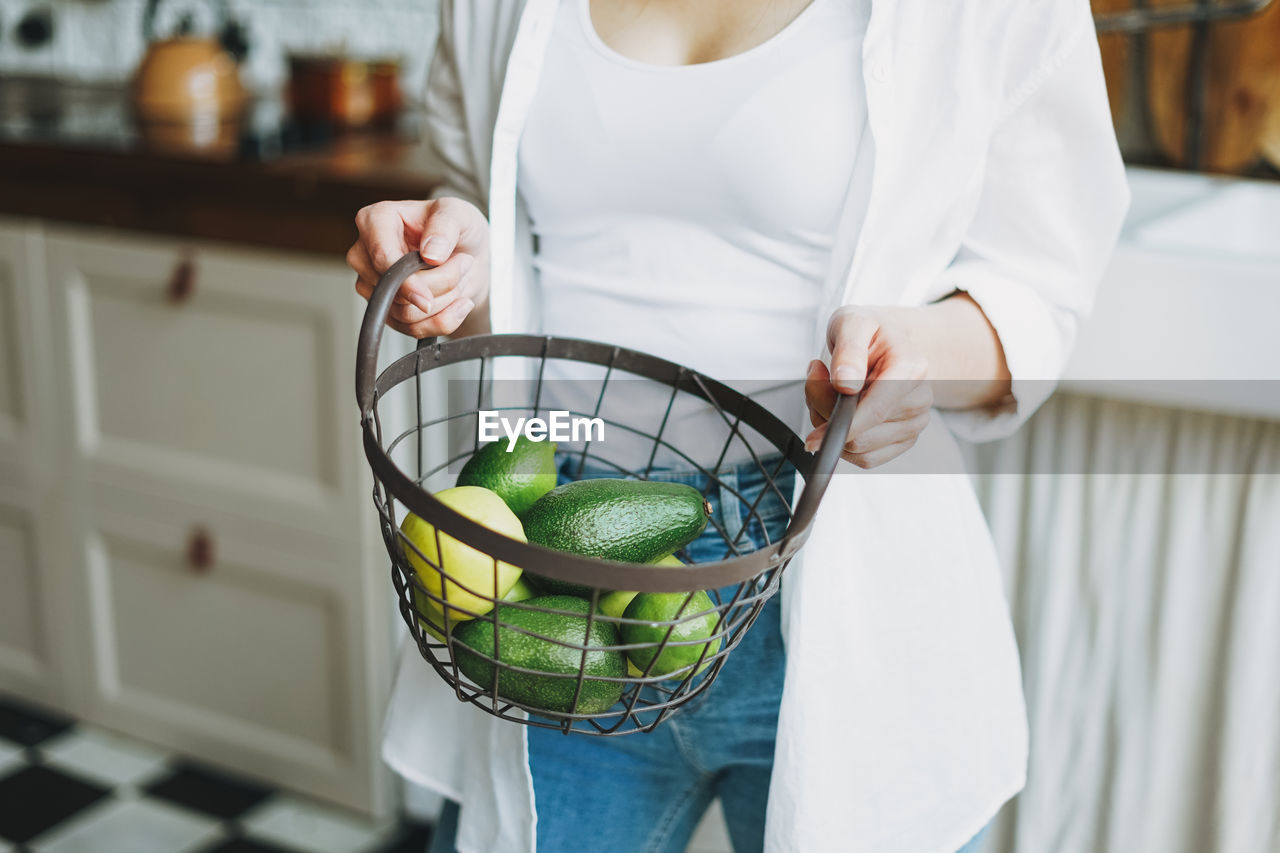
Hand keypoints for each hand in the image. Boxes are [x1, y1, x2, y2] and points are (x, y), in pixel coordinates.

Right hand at [347, 197, 489, 337]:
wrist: (467, 254)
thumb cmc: (457, 228)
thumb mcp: (459, 213)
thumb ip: (445, 226)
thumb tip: (430, 253)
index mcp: (376, 220)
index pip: (382, 258)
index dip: (408, 281)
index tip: (430, 296)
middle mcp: (367, 253)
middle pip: (395, 290)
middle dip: (439, 286)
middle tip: (462, 264)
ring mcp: (374, 284)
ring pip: (405, 313)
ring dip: (444, 302)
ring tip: (459, 278)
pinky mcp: (387, 309)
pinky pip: (412, 329)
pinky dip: (442, 321)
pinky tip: (458, 302)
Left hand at [804, 306, 933, 468]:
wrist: (887, 341)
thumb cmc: (869, 331)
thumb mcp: (852, 323)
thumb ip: (849, 350)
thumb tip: (846, 383)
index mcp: (910, 368)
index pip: (876, 410)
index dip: (842, 426)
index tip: (813, 436)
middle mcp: (919, 399)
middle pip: (862, 434)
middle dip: (827, 416)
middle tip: (818, 383)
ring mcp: (914, 423)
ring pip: (861, 449)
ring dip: (833, 428)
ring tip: (832, 394)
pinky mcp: (904, 440)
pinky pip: (866, 458)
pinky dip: (844, 442)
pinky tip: (842, 415)